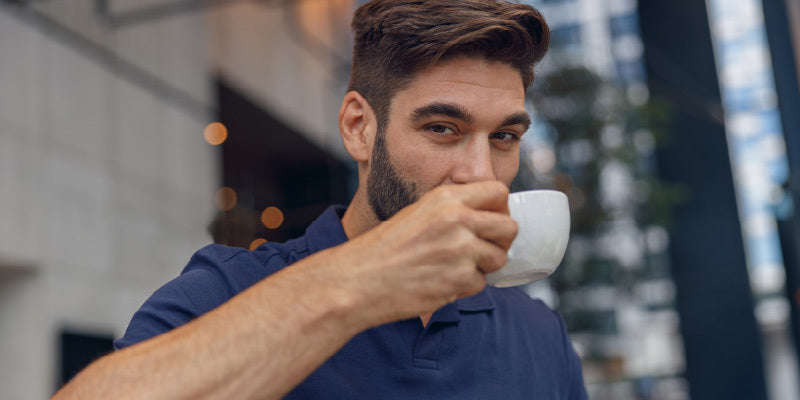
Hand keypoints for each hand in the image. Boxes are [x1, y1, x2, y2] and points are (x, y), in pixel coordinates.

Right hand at [327, 181, 517, 325]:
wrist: (359, 279)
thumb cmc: (383, 249)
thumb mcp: (418, 213)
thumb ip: (452, 209)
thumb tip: (486, 214)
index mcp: (446, 198)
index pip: (498, 191)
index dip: (500, 208)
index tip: (492, 219)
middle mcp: (457, 219)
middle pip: (509, 227)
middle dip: (501, 241)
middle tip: (485, 249)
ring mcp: (460, 250)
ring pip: (498, 258)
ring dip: (484, 266)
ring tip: (456, 267)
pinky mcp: (459, 279)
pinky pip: (481, 284)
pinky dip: (466, 286)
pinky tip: (443, 281)